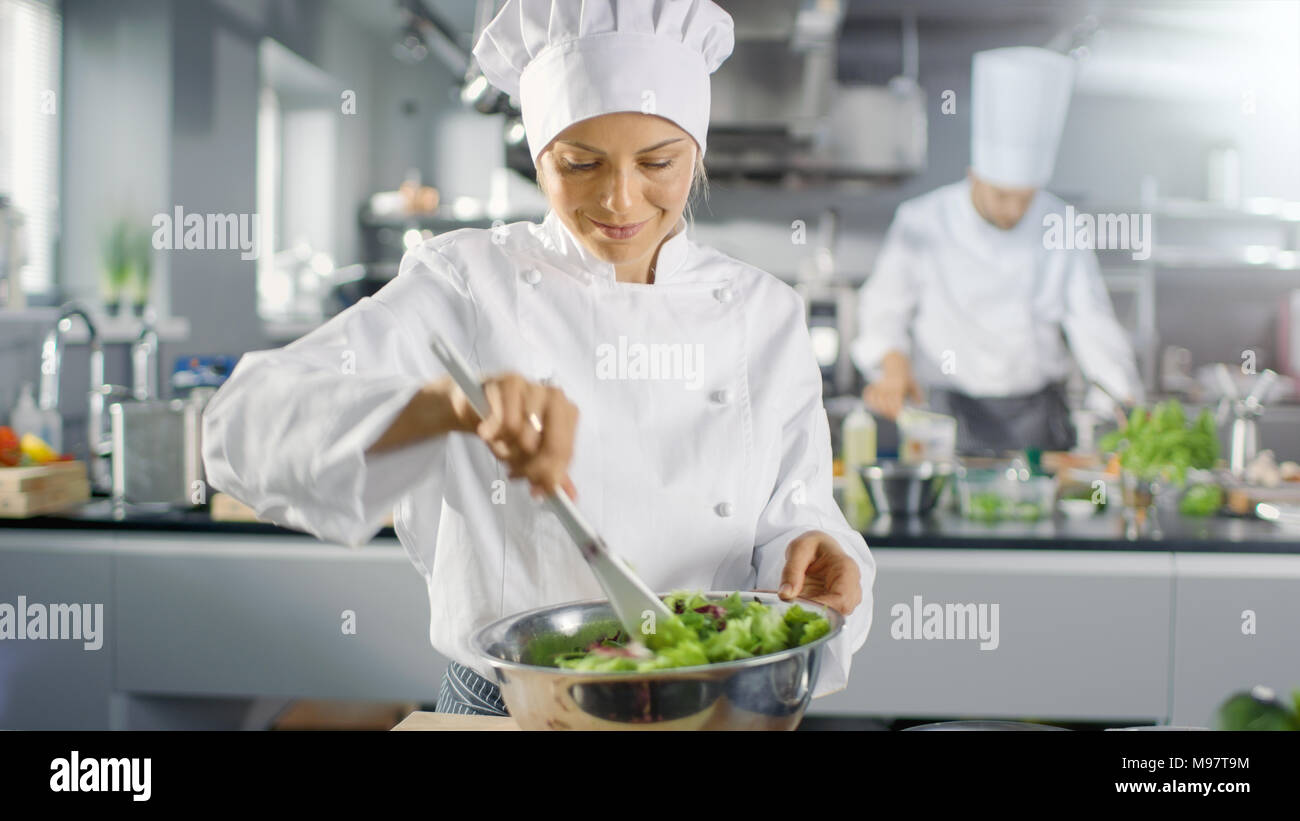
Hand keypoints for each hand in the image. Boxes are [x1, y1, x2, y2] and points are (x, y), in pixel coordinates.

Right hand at [448, 372, 579, 500]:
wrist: (477, 404)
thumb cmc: (511, 428)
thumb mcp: (534, 453)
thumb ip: (553, 474)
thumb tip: (571, 498)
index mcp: (567, 412)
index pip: (565, 451)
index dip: (550, 475)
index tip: (537, 491)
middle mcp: (555, 396)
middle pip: (551, 444)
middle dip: (532, 467)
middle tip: (517, 475)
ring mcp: (533, 387)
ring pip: (523, 435)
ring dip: (508, 451)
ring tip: (502, 450)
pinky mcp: (509, 382)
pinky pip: (503, 421)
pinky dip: (494, 436)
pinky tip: (489, 436)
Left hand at [776, 530, 862, 616]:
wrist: (820, 549)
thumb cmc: (813, 546)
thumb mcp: (799, 549)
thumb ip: (791, 571)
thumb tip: (785, 595)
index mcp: (847, 569)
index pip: (841, 598)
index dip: (821, 608)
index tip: (799, 609)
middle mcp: (852, 587)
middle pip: (840, 613)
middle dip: (816, 616)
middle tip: (792, 613)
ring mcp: (847, 599)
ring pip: (833, 619)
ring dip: (813, 618)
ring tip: (794, 611)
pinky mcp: (837, 607)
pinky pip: (827, 618)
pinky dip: (812, 617)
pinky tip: (798, 612)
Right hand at [863, 350, 921, 420]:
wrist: (896, 365)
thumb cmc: (906, 379)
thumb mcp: (914, 385)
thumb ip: (918, 396)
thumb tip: (921, 406)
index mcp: (899, 387)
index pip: (895, 403)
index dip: (896, 412)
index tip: (899, 417)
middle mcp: (888, 387)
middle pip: (886, 405)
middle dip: (889, 414)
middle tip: (893, 417)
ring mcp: (879, 386)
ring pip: (876, 402)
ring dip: (880, 410)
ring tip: (886, 413)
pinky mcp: (874, 386)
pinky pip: (868, 395)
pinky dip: (869, 402)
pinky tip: (874, 406)